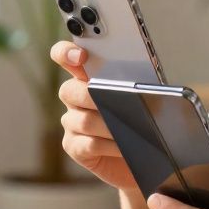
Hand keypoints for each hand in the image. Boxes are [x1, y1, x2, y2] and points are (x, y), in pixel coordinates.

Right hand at [49, 41, 138, 191]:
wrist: (143, 155)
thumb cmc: (141, 119)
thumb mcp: (142, 96)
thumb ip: (135, 85)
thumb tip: (142, 86)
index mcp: (86, 78)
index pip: (65, 57)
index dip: (66, 53)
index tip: (81, 55)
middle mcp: (74, 99)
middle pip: (69, 90)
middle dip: (91, 94)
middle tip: (113, 97)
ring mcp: (72, 123)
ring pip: (82, 120)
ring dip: (108, 124)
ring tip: (130, 127)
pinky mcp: (75, 147)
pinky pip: (88, 144)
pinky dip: (109, 145)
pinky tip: (124, 146)